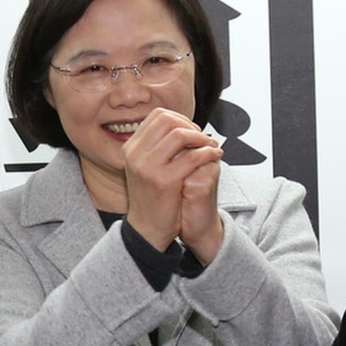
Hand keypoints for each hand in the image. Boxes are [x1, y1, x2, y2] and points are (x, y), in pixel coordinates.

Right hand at [123, 108, 222, 251]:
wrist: (148, 229)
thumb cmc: (153, 199)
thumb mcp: (146, 168)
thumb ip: (157, 147)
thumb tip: (179, 125)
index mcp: (131, 148)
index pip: (157, 116)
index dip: (180, 119)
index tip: (192, 130)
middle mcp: (135, 154)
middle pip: (167, 120)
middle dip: (190, 125)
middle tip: (203, 138)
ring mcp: (148, 167)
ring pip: (180, 135)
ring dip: (201, 138)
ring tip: (210, 146)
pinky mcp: (164, 181)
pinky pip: (192, 157)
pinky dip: (207, 153)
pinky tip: (214, 156)